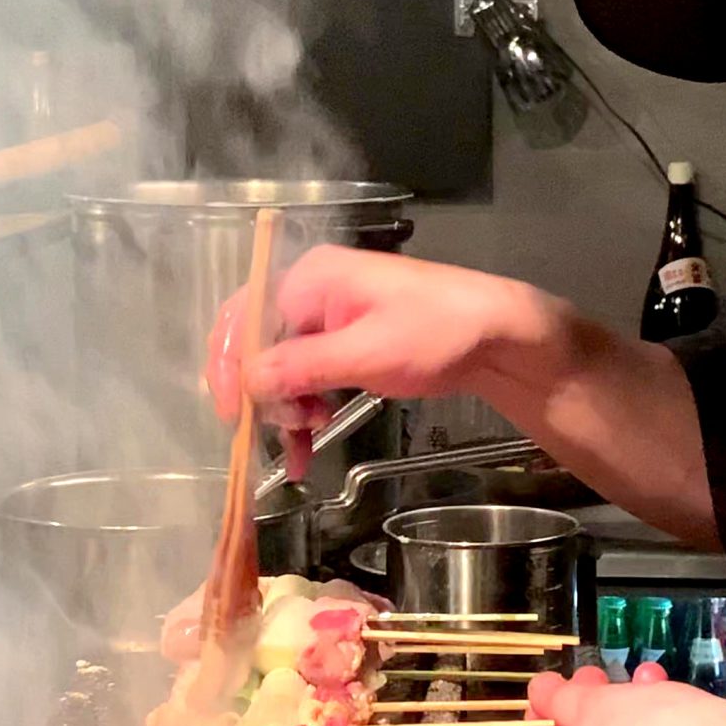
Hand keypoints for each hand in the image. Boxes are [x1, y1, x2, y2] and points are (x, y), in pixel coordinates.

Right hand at [204, 246, 564, 424]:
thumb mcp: (366, 353)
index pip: (243, 318)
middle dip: (265, 395)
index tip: (234, 417)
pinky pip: (306, 376)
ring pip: (280, 369)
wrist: (498, 335)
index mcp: (309, 278)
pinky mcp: (343, 342)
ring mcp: (327, 317)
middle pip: (257, 346)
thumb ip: (302, 367)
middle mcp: (310, 291)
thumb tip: (248, 382)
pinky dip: (304, 410)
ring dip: (285, 409)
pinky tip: (307, 447)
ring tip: (307, 439)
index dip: (228, 367)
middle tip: (290, 428)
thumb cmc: (438, 332)